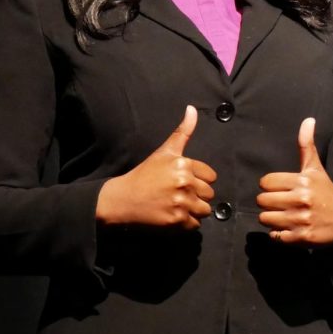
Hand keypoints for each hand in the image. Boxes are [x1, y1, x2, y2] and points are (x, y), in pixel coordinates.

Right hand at [96, 105, 216, 228]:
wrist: (121, 200)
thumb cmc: (144, 175)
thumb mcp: (164, 151)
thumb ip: (182, 131)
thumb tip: (192, 108)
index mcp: (183, 164)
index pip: (211, 176)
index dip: (200, 180)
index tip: (184, 182)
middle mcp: (184, 182)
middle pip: (209, 194)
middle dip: (197, 196)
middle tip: (178, 195)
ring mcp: (180, 202)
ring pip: (204, 210)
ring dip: (194, 210)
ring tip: (177, 205)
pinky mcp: (176, 220)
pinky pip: (195, 225)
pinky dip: (186, 223)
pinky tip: (172, 216)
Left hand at [256, 118, 332, 246]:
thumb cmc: (327, 193)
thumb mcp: (317, 169)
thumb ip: (307, 146)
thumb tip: (308, 120)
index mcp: (303, 180)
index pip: (266, 182)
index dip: (270, 185)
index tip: (281, 188)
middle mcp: (302, 199)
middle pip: (262, 200)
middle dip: (268, 202)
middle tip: (281, 203)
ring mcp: (301, 220)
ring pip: (265, 218)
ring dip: (271, 218)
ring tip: (284, 215)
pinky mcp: (301, 238)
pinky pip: (274, 235)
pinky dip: (278, 233)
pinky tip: (290, 228)